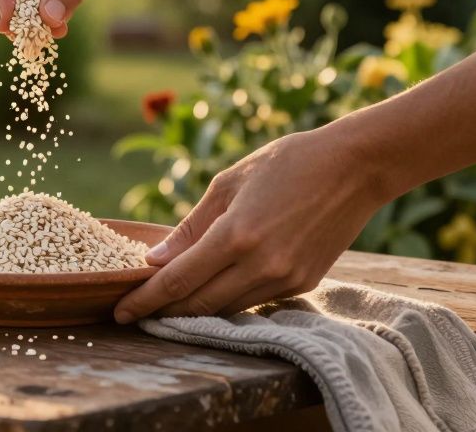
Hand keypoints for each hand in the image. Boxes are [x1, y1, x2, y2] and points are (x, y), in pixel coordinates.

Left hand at [112, 128, 389, 321]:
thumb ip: (190, 228)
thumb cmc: (285, 164)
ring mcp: (285, 279)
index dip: (145, 300)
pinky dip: (228, 299)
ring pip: (226, 307)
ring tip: (166, 303)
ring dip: (194, 309)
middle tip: (135, 311)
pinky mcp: (304, 284)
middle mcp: (261, 265)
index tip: (120, 312)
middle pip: (198, 304)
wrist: (355, 167)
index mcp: (236, 236)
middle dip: (163, 311)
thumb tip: (154, 261)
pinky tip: (211, 289)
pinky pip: (254, 301)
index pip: (178, 282)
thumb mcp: (228, 183)